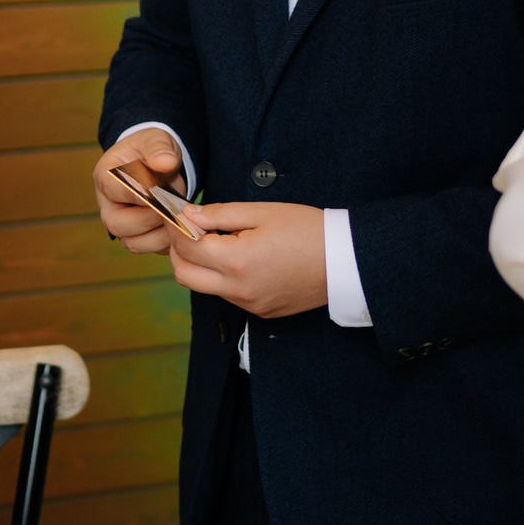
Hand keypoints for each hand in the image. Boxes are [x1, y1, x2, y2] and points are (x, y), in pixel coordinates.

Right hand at [93, 128, 186, 254]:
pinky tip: (183, 225)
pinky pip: (152, 249)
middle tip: (172, 204)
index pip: (113, 190)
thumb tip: (166, 162)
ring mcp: (122, 225)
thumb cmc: (151, 150)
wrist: (157, 163)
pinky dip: (170, 242)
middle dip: (150, 216)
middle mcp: (108, 205)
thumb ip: (159, 148)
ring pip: (134, 243)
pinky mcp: (139, 238)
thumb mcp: (156, 140)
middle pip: (117, 224)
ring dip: (162, 233)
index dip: (137, 193)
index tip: (159, 190)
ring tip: (179, 214)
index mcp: (105, 176)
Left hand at [166, 201, 326, 317]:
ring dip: (200, 265)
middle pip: (183, 274)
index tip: (179, 213)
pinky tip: (241, 258)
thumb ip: (220, 214)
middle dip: (177, 250)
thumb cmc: (307, 230)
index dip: (177, 226)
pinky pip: (228, 295)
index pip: (186, 246)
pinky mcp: (261, 312)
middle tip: (188, 229)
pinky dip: (223, 277)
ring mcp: (249, 304)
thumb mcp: (263, 212)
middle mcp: (238, 289)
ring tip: (218, 240)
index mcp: (236, 261)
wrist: (346, 262)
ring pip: (204, 287)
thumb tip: (188, 215)